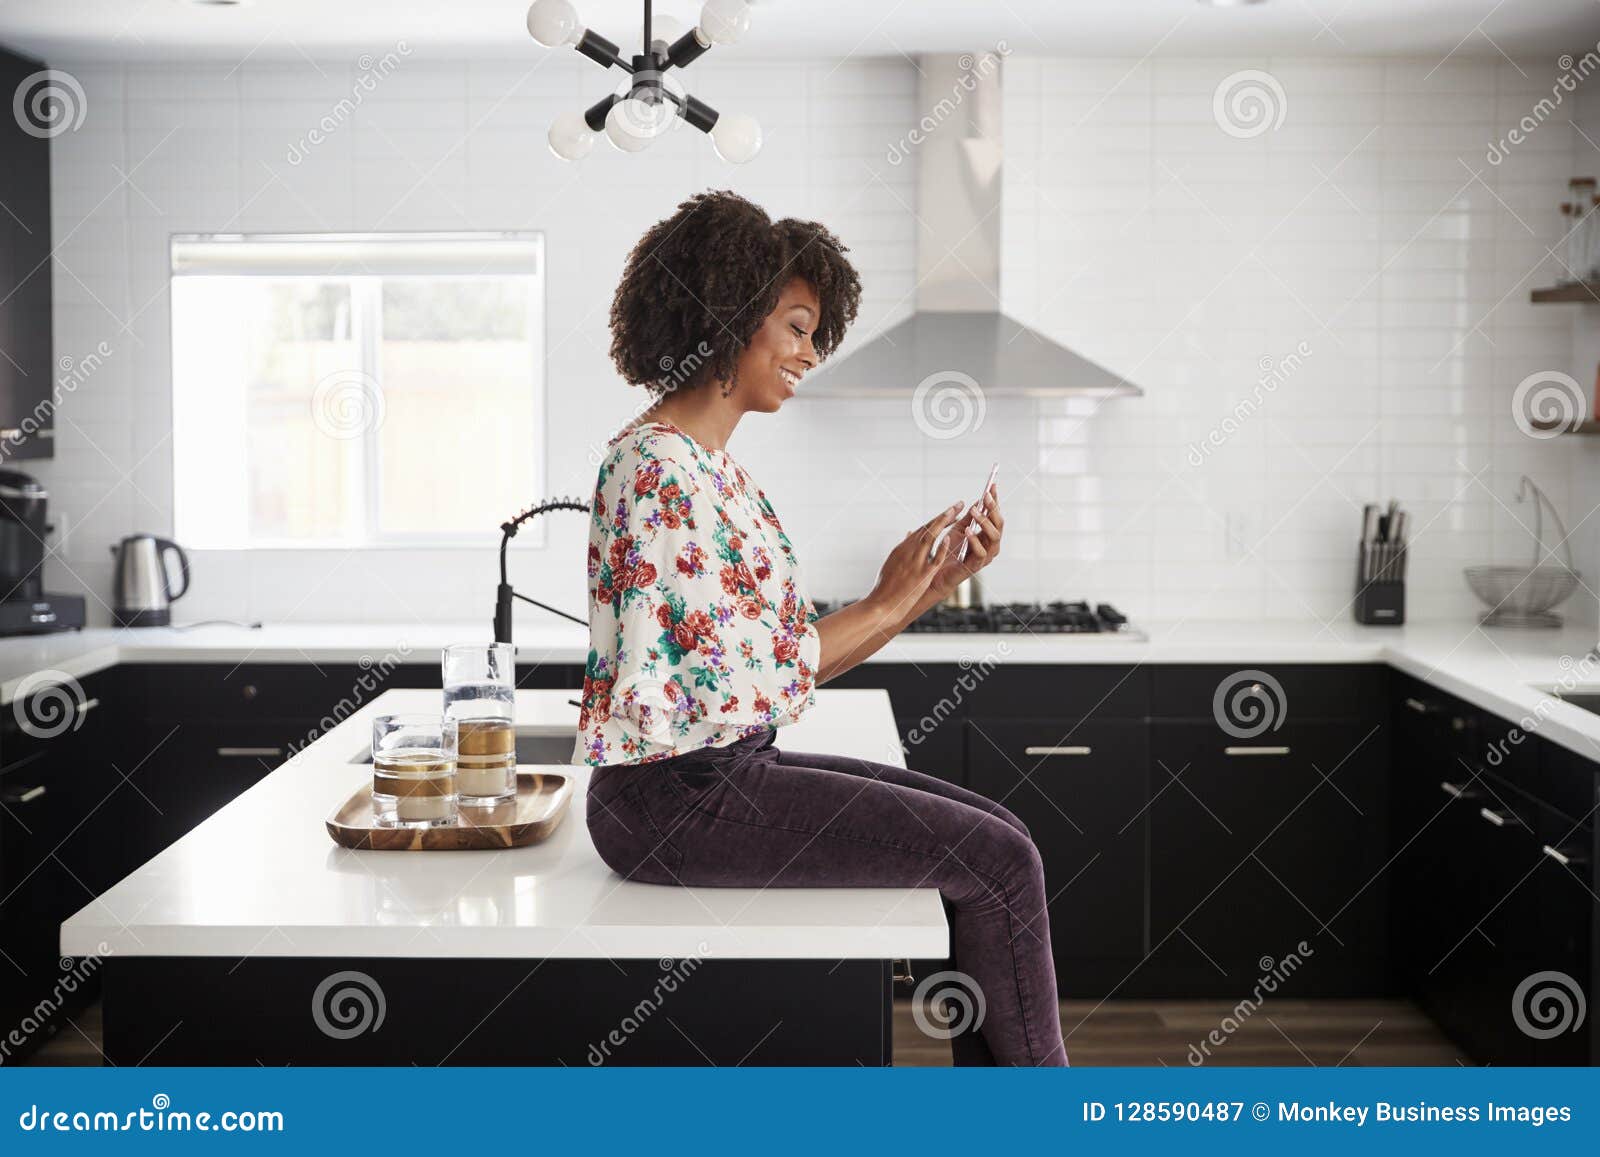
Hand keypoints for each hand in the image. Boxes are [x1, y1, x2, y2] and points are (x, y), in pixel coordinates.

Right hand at [866, 501, 965, 620]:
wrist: (880, 605)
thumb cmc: (884, 589)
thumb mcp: (891, 565)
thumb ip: (901, 552)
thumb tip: (907, 537)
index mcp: (901, 549)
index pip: (921, 530)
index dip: (936, 520)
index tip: (948, 512)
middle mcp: (907, 551)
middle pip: (927, 528)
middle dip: (944, 515)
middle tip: (958, 504)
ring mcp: (915, 562)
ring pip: (930, 537)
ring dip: (944, 522)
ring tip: (956, 512)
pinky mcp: (921, 575)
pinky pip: (934, 559)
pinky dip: (941, 548)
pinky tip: (949, 538)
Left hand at [927, 481, 1003, 601]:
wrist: (933, 574)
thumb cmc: (946, 551)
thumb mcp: (958, 530)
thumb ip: (968, 517)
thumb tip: (978, 500)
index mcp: (986, 535)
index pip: (994, 515)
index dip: (994, 501)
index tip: (993, 485)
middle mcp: (990, 546)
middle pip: (999, 525)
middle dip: (993, 509)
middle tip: (985, 497)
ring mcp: (984, 557)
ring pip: (995, 538)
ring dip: (985, 523)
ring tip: (975, 512)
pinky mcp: (974, 567)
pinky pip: (981, 554)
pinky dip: (975, 542)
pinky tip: (967, 531)